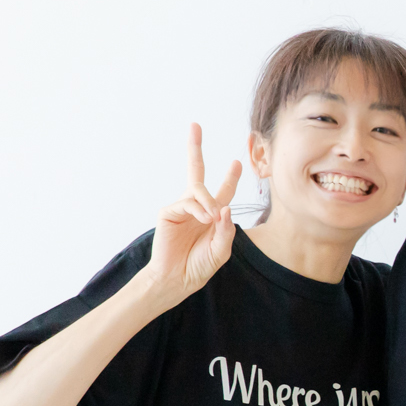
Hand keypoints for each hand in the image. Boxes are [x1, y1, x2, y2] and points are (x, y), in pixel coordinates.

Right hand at [146, 124, 241, 306]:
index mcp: (211, 214)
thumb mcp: (221, 250)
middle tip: (194, 125)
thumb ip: (226, 230)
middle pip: (196, 171)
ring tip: (211, 218)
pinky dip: (198, 209)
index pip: (223, 191)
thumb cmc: (199, 266)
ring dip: (208, 201)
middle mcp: (196, 206)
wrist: (177, 280)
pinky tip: (204, 219)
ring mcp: (181, 208)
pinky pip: (187, 202)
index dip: (230, 177)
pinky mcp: (168, 212)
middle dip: (194, 148)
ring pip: (197, 189)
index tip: (237, 162)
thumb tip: (223, 208)